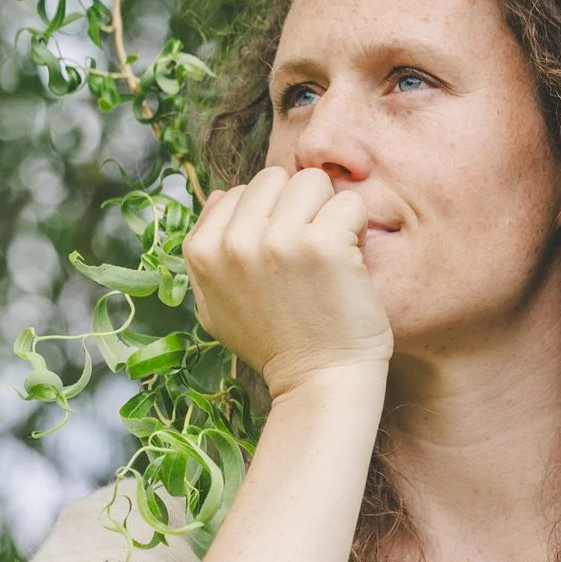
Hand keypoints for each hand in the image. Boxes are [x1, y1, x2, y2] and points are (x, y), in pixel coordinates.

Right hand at [183, 164, 392, 399]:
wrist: (318, 383)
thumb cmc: (275, 346)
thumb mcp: (216, 305)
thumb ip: (209, 251)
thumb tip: (219, 196)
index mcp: (202, 251)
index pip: (241, 192)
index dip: (269, 219)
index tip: (281, 261)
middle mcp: (234, 242)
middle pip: (277, 178)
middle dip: (299, 208)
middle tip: (310, 255)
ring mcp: (278, 241)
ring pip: (313, 181)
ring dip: (329, 213)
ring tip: (330, 256)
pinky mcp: (323, 244)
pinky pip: (350, 204)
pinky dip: (358, 230)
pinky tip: (350, 265)